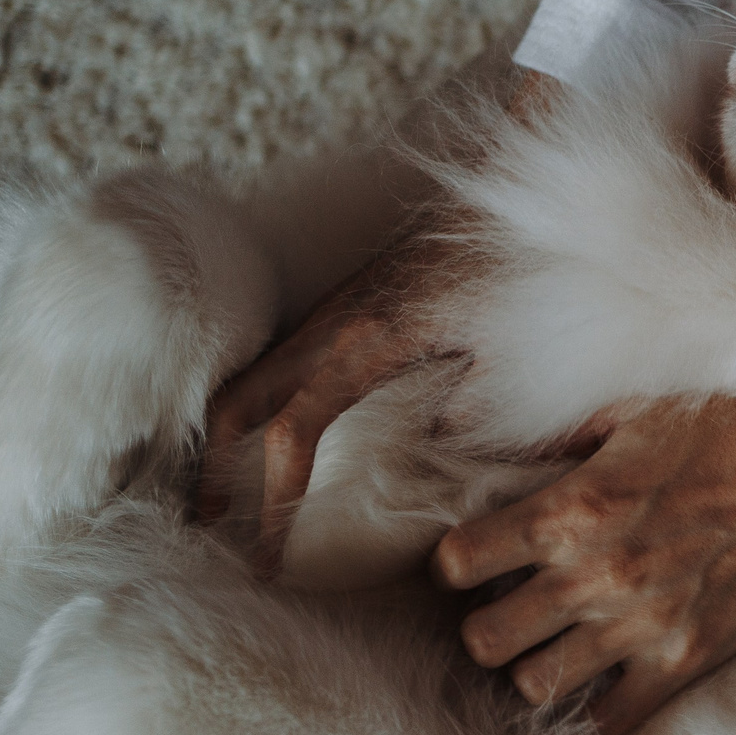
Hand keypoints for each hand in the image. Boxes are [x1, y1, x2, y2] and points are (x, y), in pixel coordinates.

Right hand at [197, 70, 560, 561]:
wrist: (523, 175)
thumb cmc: (524, 260)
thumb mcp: (517, 344)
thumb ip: (490, 408)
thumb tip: (451, 452)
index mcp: (367, 338)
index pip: (291, 433)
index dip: (272, 501)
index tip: (266, 560)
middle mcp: (334, 322)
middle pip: (240, 404)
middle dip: (218, 476)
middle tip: (212, 541)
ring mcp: (335, 311)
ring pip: (252, 381)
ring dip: (227, 444)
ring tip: (222, 508)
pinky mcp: (350, 307)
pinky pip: (282, 365)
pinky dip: (258, 410)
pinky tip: (265, 451)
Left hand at [436, 380, 735, 734]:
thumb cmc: (727, 429)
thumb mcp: (632, 413)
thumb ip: (563, 441)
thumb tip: (513, 454)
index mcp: (568, 510)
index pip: (457, 562)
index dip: (457, 563)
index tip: (477, 561)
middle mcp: (591, 576)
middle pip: (483, 640)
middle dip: (486, 625)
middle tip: (511, 610)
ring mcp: (637, 627)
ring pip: (535, 686)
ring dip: (537, 665)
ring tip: (558, 644)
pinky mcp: (682, 661)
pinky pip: (612, 719)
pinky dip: (603, 705)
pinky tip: (611, 677)